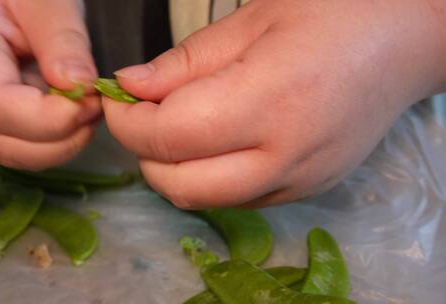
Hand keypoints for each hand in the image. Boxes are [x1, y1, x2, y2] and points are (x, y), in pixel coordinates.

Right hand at [0, 0, 100, 169]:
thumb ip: (61, 38)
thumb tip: (78, 87)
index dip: (44, 118)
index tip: (89, 104)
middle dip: (57, 137)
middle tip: (96, 108)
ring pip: (11, 153)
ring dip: (59, 144)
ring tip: (89, 111)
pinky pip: (20, 147)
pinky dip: (55, 141)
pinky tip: (76, 116)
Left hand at [103, 0, 445, 208]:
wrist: (401, 44)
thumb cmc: (330, 14)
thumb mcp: (249, 22)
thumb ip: (183, 63)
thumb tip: (130, 87)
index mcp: (270, 100)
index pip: (171, 135)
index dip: (127, 122)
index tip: (117, 101)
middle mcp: (285, 155)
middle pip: (181, 185)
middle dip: (144, 154)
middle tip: (142, 115)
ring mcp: (299, 181)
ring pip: (206, 201)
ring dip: (173, 171)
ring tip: (178, 128)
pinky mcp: (306, 191)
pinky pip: (238, 200)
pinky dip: (209, 179)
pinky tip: (217, 143)